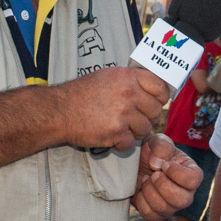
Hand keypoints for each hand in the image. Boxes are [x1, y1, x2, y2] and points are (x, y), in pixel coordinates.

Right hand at [51, 66, 166, 151]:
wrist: (59, 110)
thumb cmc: (81, 94)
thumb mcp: (108, 77)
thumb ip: (130, 81)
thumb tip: (151, 89)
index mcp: (127, 76)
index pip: (160, 87)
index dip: (161, 98)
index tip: (156, 103)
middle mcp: (128, 92)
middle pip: (156, 111)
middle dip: (146, 118)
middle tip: (133, 120)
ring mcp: (123, 112)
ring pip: (145, 129)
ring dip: (134, 132)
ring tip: (119, 128)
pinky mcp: (116, 131)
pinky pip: (131, 143)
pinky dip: (121, 144)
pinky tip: (111, 137)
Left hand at [133, 133, 201, 219]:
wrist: (135, 163)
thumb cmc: (152, 151)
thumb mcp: (157, 140)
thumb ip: (161, 146)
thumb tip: (157, 165)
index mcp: (192, 174)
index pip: (193, 180)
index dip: (176, 173)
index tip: (165, 164)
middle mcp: (185, 193)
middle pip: (182, 201)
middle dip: (163, 186)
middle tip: (154, 174)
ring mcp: (171, 206)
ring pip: (164, 209)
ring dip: (150, 192)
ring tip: (146, 179)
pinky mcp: (156, 214)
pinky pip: (150, 215)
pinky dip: (141, 201)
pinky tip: (142, 189)